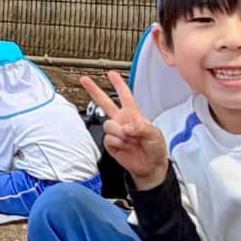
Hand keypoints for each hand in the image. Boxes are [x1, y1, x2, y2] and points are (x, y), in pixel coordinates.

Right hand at [78, 70, 169, 187]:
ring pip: (108, 125)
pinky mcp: (111, 144)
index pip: (125, 95)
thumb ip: (141, 127)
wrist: (150, 166)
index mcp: (133, 114)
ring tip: (129, 139)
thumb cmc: (155, 148)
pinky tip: (125, 146)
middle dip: (94, 90)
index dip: (118, 84)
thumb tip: (127, 127)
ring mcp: (115, 132)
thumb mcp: (155, 134)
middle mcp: (122, 121)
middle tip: (84, 80)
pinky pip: (108, 139)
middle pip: (105, 102)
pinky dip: (118, 142)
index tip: (111, 74)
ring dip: (119, 132)